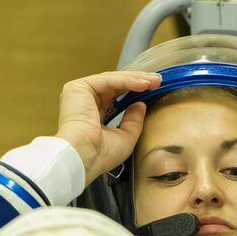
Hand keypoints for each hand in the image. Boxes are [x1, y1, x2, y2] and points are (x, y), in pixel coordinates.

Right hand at [56, 70, 160, 185]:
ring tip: (155, 81)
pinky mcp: (78, 87)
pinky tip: (143, 84)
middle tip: (158, 80)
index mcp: (92, 114)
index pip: (115, 97)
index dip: (134, 92)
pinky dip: (127, 81)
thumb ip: (133, 121)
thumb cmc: (100, 155)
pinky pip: (108, 80)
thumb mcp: (125, 137)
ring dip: (135, 79)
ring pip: (112, 80)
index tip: (154, 89)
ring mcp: (79, 93)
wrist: (84, 157)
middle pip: (115, 86)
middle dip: (138, 81)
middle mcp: (84, 102)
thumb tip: (140, 105)